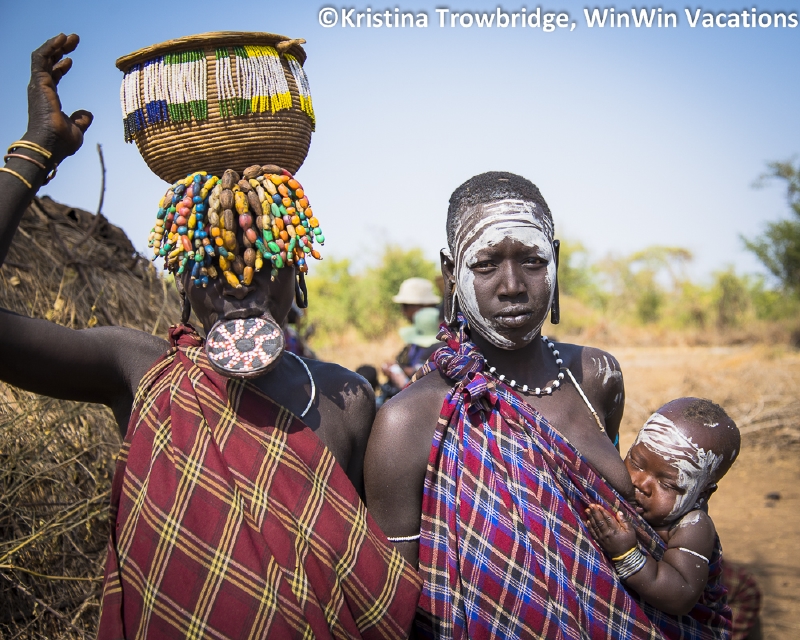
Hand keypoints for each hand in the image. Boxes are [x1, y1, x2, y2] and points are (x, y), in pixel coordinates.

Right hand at [25, 34, 92, 163]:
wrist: (50, 145)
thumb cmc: (61, 142)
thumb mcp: (77, 129)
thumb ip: (81, 120)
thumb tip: (88, 114)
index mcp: (49, 99)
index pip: (52, 77)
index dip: (61, 66)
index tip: (71, 59)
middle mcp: (41, 90)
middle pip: (48, 63)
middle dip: (60, 50)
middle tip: (73, 39)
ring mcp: (38, 85)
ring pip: (44, 57)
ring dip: (56, 45)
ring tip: (69, 36)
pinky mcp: (39, 82)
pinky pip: (41, 58)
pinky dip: (50, 47)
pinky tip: (61, 40)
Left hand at [585, 504, 636, 557]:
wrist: (625, 556)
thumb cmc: (629, 542)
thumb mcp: (631, 531)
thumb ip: (624, 521)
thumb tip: (618, 512)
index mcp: (615, 529)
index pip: (607, 518)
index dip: (602, 511)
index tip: (598, 505)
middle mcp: (607, 533)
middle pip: (599, 521)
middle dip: (594, 512)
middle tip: (590, 505)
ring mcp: (602, 537)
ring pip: (595, 526)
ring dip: (590, 517)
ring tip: (587, 510)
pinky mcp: (600, 541)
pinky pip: (593, 533)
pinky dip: (590, 527)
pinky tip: (587, 521)